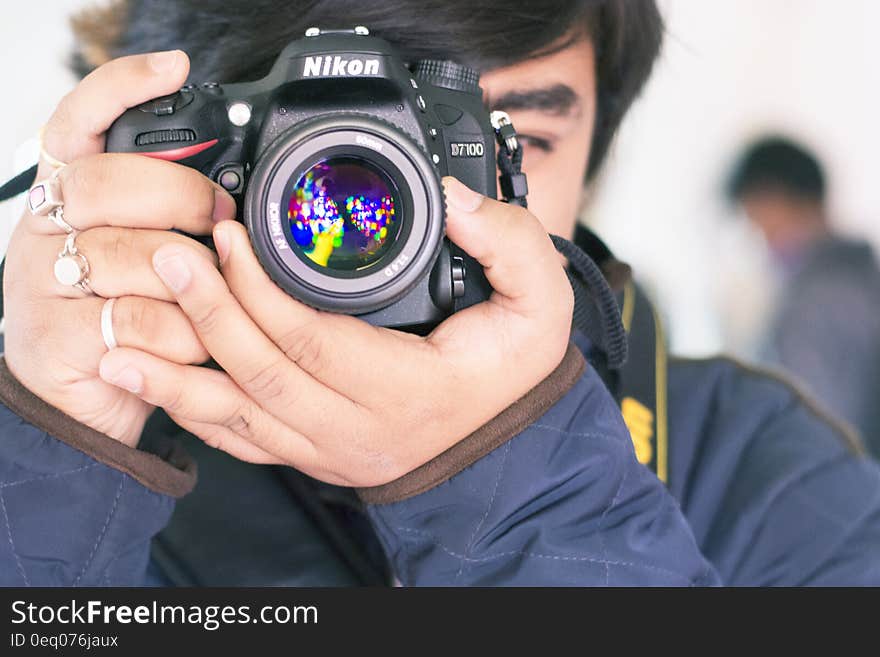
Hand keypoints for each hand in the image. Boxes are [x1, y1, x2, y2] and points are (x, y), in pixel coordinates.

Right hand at [3, 51, 236, 445]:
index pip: (78, 123)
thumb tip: (232, 196)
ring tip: (214, 301)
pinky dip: (183, 335)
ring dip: (192, 282)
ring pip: (130, 256)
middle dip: (183, 198)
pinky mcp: (55, 339)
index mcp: (65, 196)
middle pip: (107, 182)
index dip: (121, 89)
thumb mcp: (143, 256)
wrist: (84, 396)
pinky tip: (193, 344)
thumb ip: (165, 219)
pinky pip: (138, 321)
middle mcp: (41, 229)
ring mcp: (40, 283)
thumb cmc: (127, 314)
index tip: (174, 67)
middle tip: (221, 221)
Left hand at [98, 178, 574, 484]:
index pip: (317, 343)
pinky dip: (194, 413)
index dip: (263, 292)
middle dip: (210, 315)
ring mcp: (330, 450)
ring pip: (241, 419)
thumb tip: (453, 198)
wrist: (503, 440)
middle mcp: (361, 430)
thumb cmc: (511, 372)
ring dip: (179, 375)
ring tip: (120, 336)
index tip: (231, 237)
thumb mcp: (540, 303)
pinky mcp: (312, 455)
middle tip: (170, 256)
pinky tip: (153, 385)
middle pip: (265, 377)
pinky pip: (242, 443)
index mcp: (409, 389)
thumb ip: (509, 244)